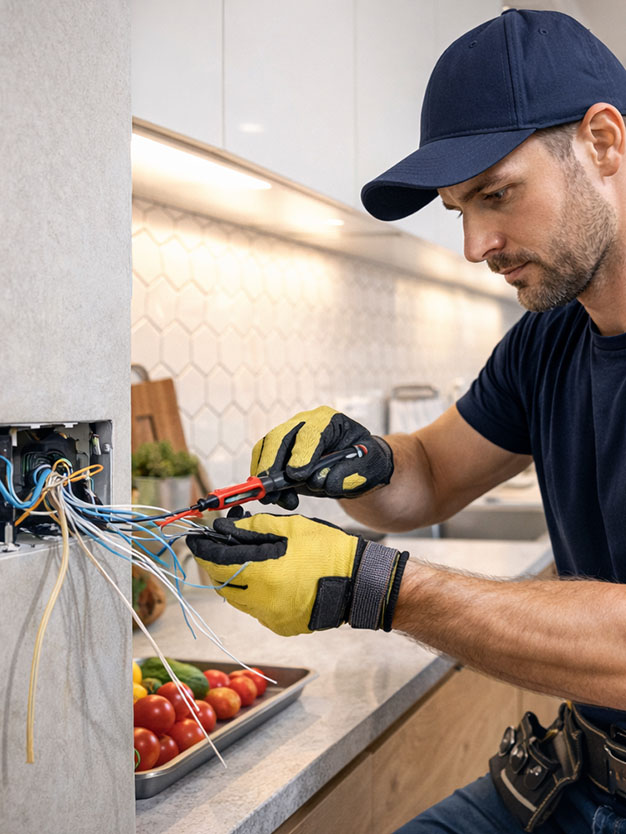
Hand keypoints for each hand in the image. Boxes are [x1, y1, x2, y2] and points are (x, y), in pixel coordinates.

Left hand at [186, 512, 407, 636]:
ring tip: (246, 557)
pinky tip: (267, 576)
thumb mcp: (290, 528)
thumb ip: (253, 528)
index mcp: (263, 575)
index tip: (196, 539)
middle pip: (223, 583)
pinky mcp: (282, 626)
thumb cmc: (328, 551)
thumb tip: (225, 528)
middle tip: (221, 544)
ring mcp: (272, 618)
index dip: (204, 549)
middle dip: (217, 563)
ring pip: (238, 598)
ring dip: (234, 578)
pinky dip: (254, 592)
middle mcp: (262, 602)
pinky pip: (256, 609)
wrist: (360, 583)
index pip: (217, 563)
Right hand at [251, 405, 393, 508]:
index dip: (302, 453)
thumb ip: (346, 472)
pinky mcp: (280, 455)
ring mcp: (289, 437)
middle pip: (279, 436)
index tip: (297, 475)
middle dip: (272, 462)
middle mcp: (304, 423)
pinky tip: (278, 499)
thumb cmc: (364, 463)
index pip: (311, 431)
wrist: (357, 468)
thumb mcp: (367, 467)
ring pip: (266, 449)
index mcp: (330, 421)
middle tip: (273, 488)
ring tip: (276, 499)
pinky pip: (263, 463)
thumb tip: (319, 481)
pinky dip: (266, 483)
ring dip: (266, 475)